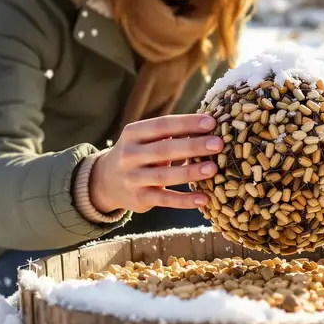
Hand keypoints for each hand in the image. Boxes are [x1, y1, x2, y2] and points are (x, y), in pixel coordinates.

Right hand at [89, 114, 222, 214]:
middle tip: (218, 144)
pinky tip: (204, 199)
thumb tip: (208, 126)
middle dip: (192, 146)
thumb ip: (169, 133)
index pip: (162, 125)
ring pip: (164, 176)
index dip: (186, 123)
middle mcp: (129, 155)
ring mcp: (132, 178)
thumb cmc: (138, 153)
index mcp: (133, 133)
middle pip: (164, 149)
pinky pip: (164, 199)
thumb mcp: (144, 139)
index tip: (211, 122)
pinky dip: (184, 201)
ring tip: (213, 169)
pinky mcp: (139, 199)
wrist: (106, 181)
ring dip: (190, 173)